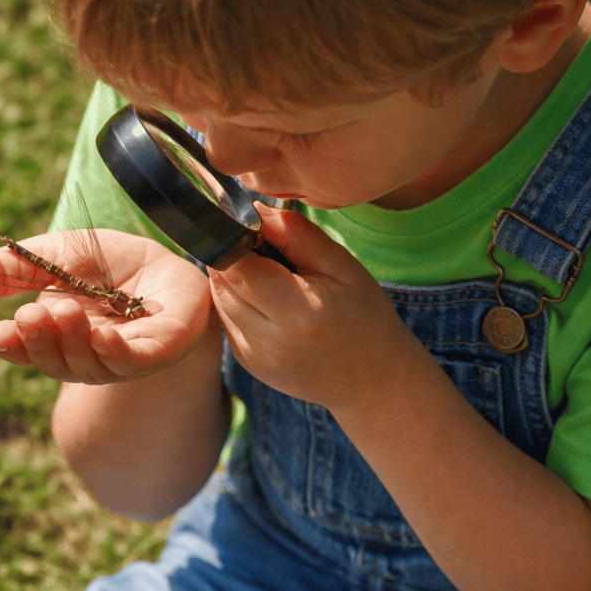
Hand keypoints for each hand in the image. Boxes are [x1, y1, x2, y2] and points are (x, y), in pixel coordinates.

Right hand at [0, 230, 211, 382]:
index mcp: (58, 336)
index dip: (13, 346)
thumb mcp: (55, 256)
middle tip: (30, 315)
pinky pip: (132, 363)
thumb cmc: (113, 265)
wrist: (172, 263)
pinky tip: (103, 337)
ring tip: (64, 311)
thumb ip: (10, 270)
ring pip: (90, 366)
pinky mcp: (158, 352)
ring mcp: (123, 358)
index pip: (28, 350)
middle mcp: (87, 354)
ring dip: (73, 342)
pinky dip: (114, 353)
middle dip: (40, 342)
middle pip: (56, 362)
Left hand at [208, 204, 408, 411]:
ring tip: (273, 277)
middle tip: (267, 251)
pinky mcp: (247, 364)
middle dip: (234, 256)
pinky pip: (227, 320)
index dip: (238, 238)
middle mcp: (268, 341)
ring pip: (220, 300)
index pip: (237, 265)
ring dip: (235, 279)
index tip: (256, 228)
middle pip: (222, 282)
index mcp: (298, 313)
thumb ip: (296, 233)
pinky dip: (240, 303)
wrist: (371, 380)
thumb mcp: (342, 266)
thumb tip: (253, 210)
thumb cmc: (364, 316)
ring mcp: (254, 357)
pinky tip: (271, 302)